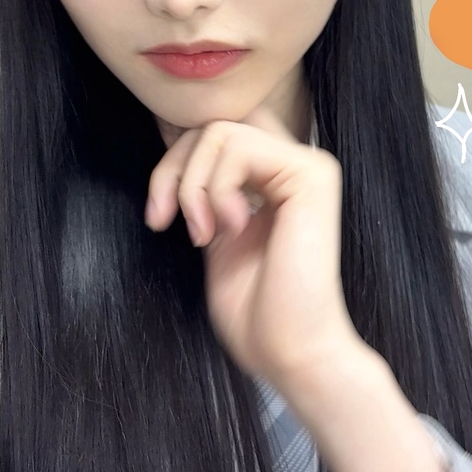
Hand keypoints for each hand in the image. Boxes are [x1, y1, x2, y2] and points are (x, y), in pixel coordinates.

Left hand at [144, 104, 358, 385]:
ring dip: (192, 183)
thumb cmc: (254, 309)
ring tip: (200, 233)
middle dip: (173, 165)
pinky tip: (230, 228)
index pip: (218, 128)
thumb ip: (201, 183)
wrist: (290, 351)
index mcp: (272, 176)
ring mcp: (307, 165)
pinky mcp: (311, 174)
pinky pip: (238, 146)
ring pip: (219, 129)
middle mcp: (293, 163)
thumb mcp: (210, 229)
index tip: (160, 205)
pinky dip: (215, 187)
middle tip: (162, 219)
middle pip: (214, 120)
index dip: (177, 148)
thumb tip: (166, 124)